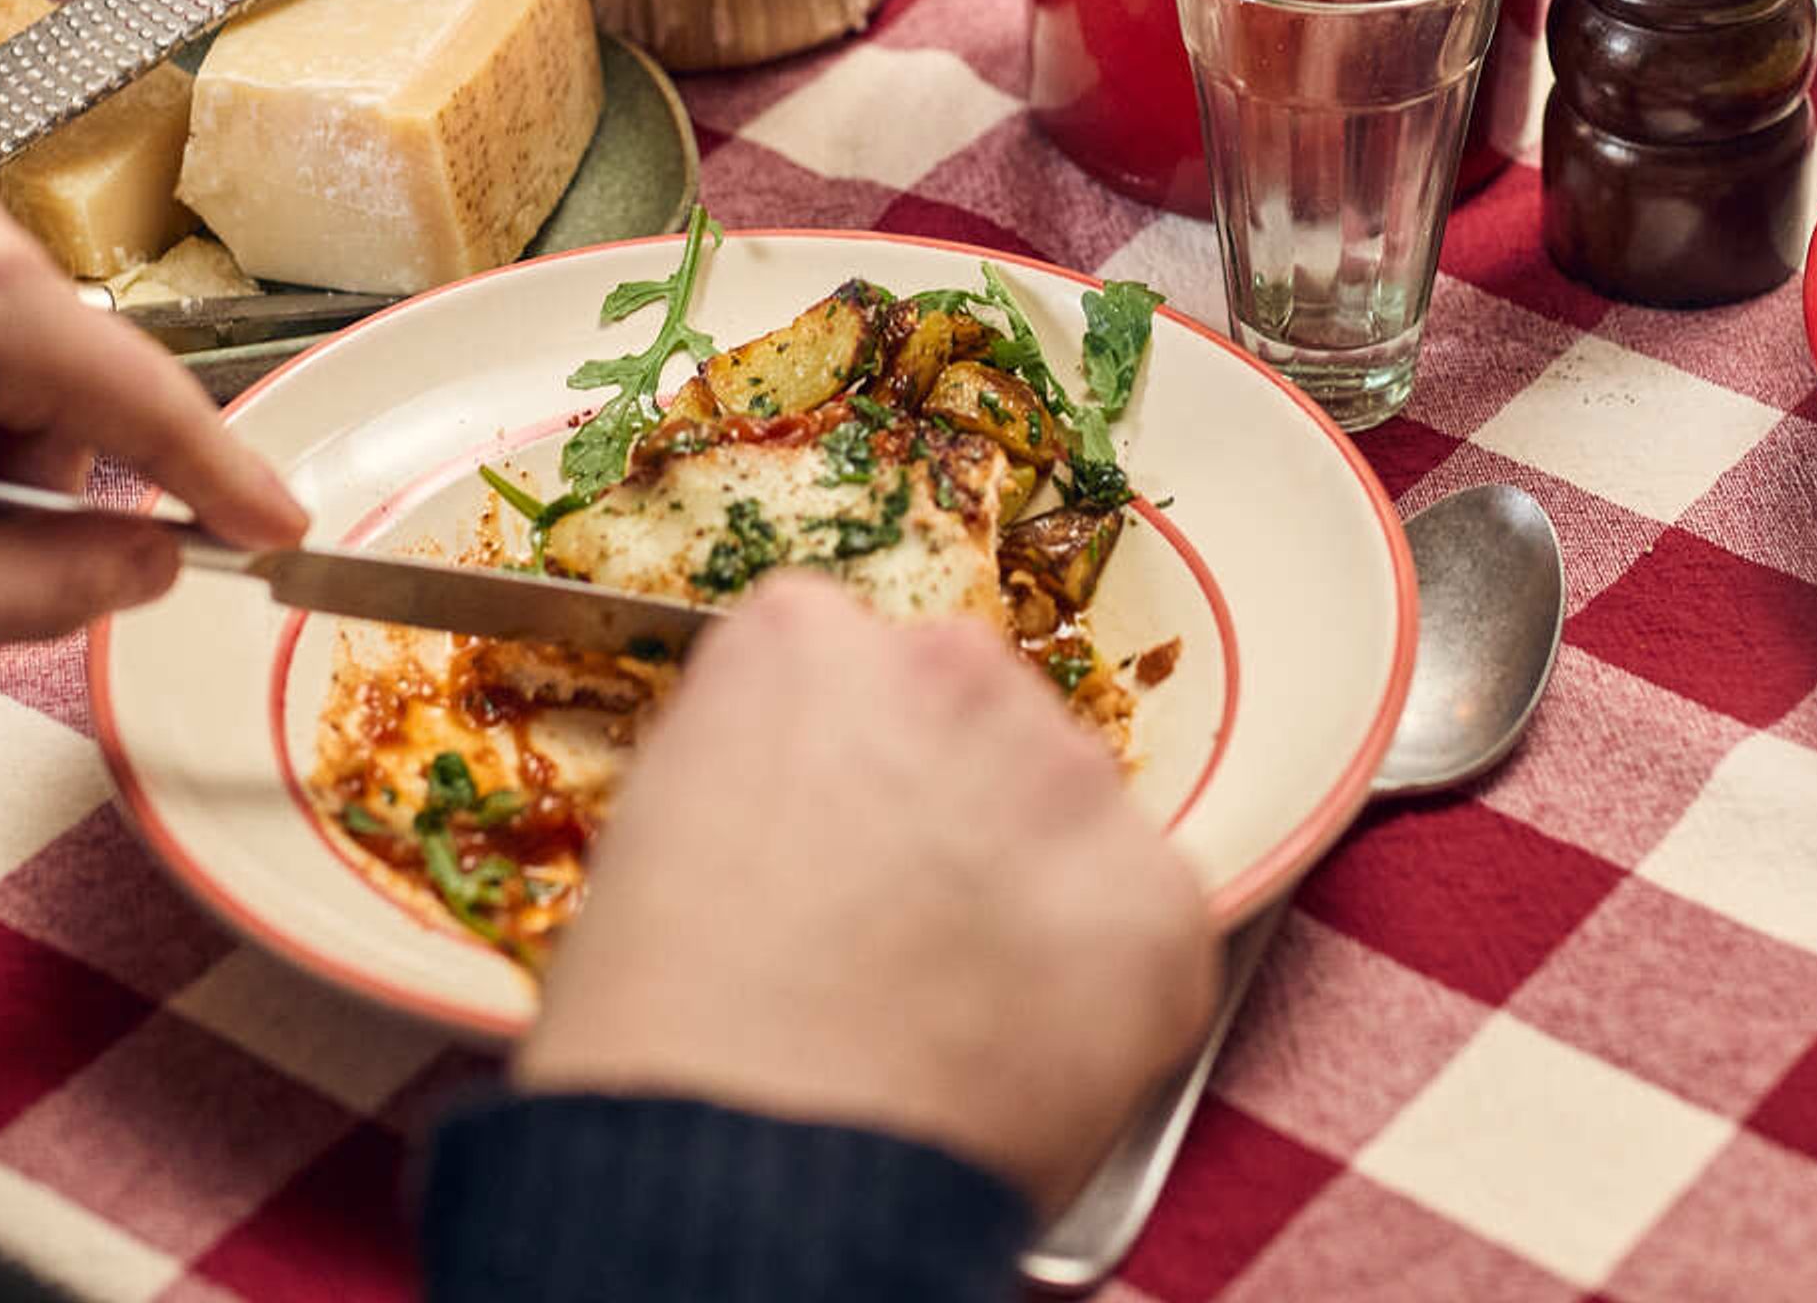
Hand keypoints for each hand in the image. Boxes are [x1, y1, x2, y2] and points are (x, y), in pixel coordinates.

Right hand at [515, 572, 1216, 1213]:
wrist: (747, 1175)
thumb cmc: (663, 1034)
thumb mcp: (657, 841)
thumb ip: (762, 772)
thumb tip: (819, 816)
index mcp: (804, 641)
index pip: (847, 658)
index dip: (839, 761)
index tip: (827, 833)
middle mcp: (953, 671)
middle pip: (974, 715)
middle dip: (951, 802)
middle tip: (901, 927)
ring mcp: (1071, 781)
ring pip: (1068, 810)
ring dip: (1034, 885)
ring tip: (960, 1009)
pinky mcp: (1159, 900)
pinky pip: (1142, 922)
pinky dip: (1100, 985)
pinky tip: (1024, 1053)